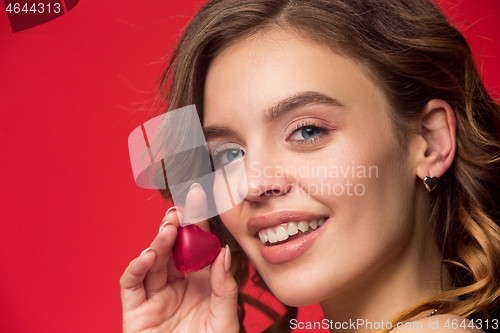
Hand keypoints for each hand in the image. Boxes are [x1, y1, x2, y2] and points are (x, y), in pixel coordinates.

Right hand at [120, 184, 238, 332]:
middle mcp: (178, 287)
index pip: (199, 249)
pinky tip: (149, 255)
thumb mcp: (225, 320)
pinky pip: (131, 284)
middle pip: (175, 250)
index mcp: (202, 286)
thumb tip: (223, 251)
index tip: (201, 199)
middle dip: (177, 227)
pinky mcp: (135, 311)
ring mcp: (155, 297)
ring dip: (159, 242)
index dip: (199, 225)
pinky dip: (136, 267)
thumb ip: (225, 286)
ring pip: (153, 261)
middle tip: (181, 209)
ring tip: (170, 228)